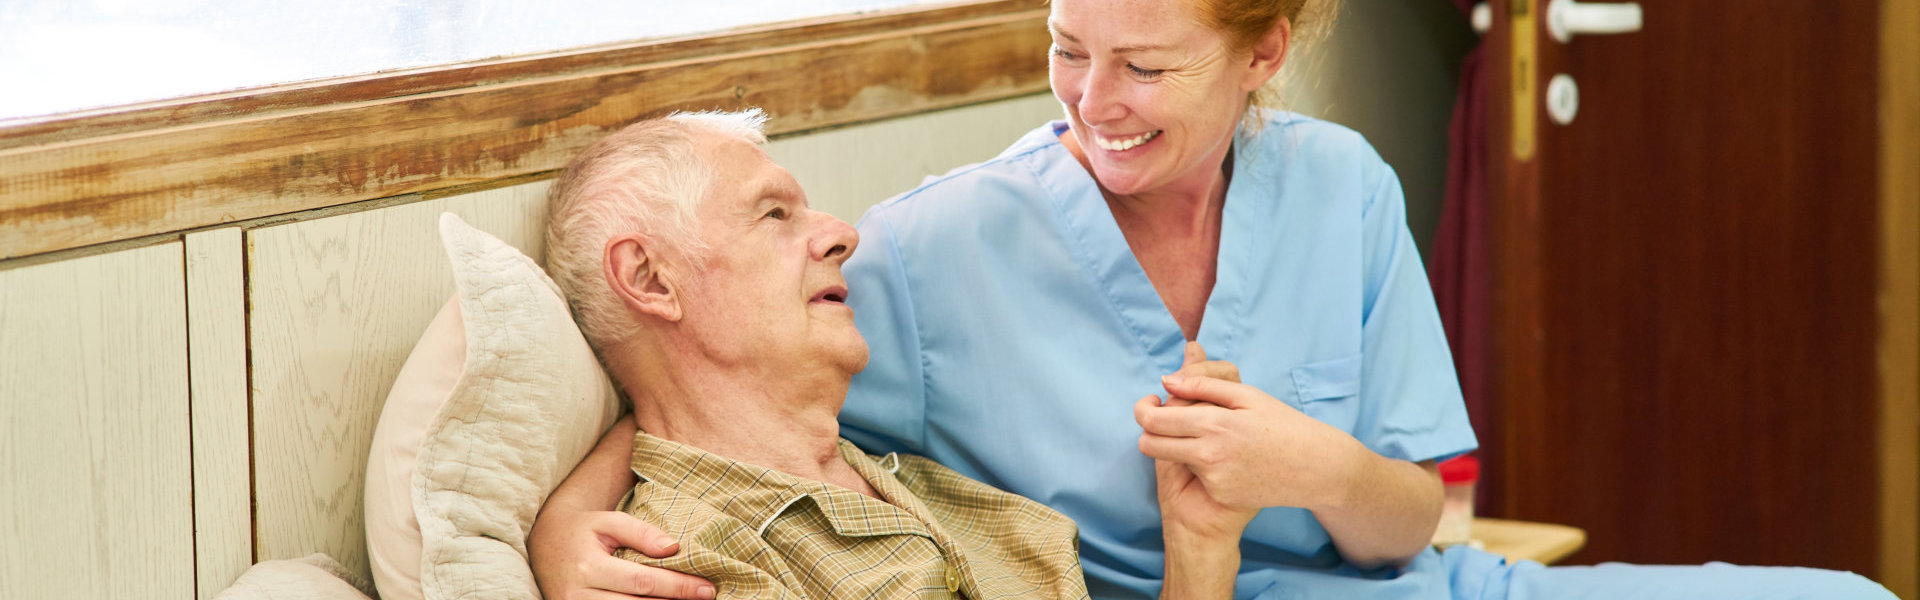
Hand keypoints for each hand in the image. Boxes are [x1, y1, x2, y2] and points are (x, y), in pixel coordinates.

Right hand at [527, 507, 715, 599]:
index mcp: (589, 567)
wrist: (543, 547)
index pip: (643, 581)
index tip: (707, 588)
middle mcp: (580, 596)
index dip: (678, 587)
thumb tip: (673, 548)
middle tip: (707, 598)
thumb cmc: (583, 532)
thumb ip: (641, 532)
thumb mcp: (609, 522)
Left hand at [1133, 343, 1366, 512]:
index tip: (1150, 402)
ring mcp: (1214, 478)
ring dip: (1180, 447)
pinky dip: (1205, 466)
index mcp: (1213, 422)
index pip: (1154, 420)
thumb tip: (1165, 381)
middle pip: (1149, 445)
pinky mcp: (1221, 494)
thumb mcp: (1247, 396)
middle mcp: (1208, 454)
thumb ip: (1202, 385)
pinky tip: (1230, 459)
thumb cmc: (1283, 424)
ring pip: (1172, 460)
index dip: (1143, 409)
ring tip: (1211, 437)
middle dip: (1148, 432)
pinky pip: (1197, 476)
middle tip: (1162, 421)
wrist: (1315, 467)